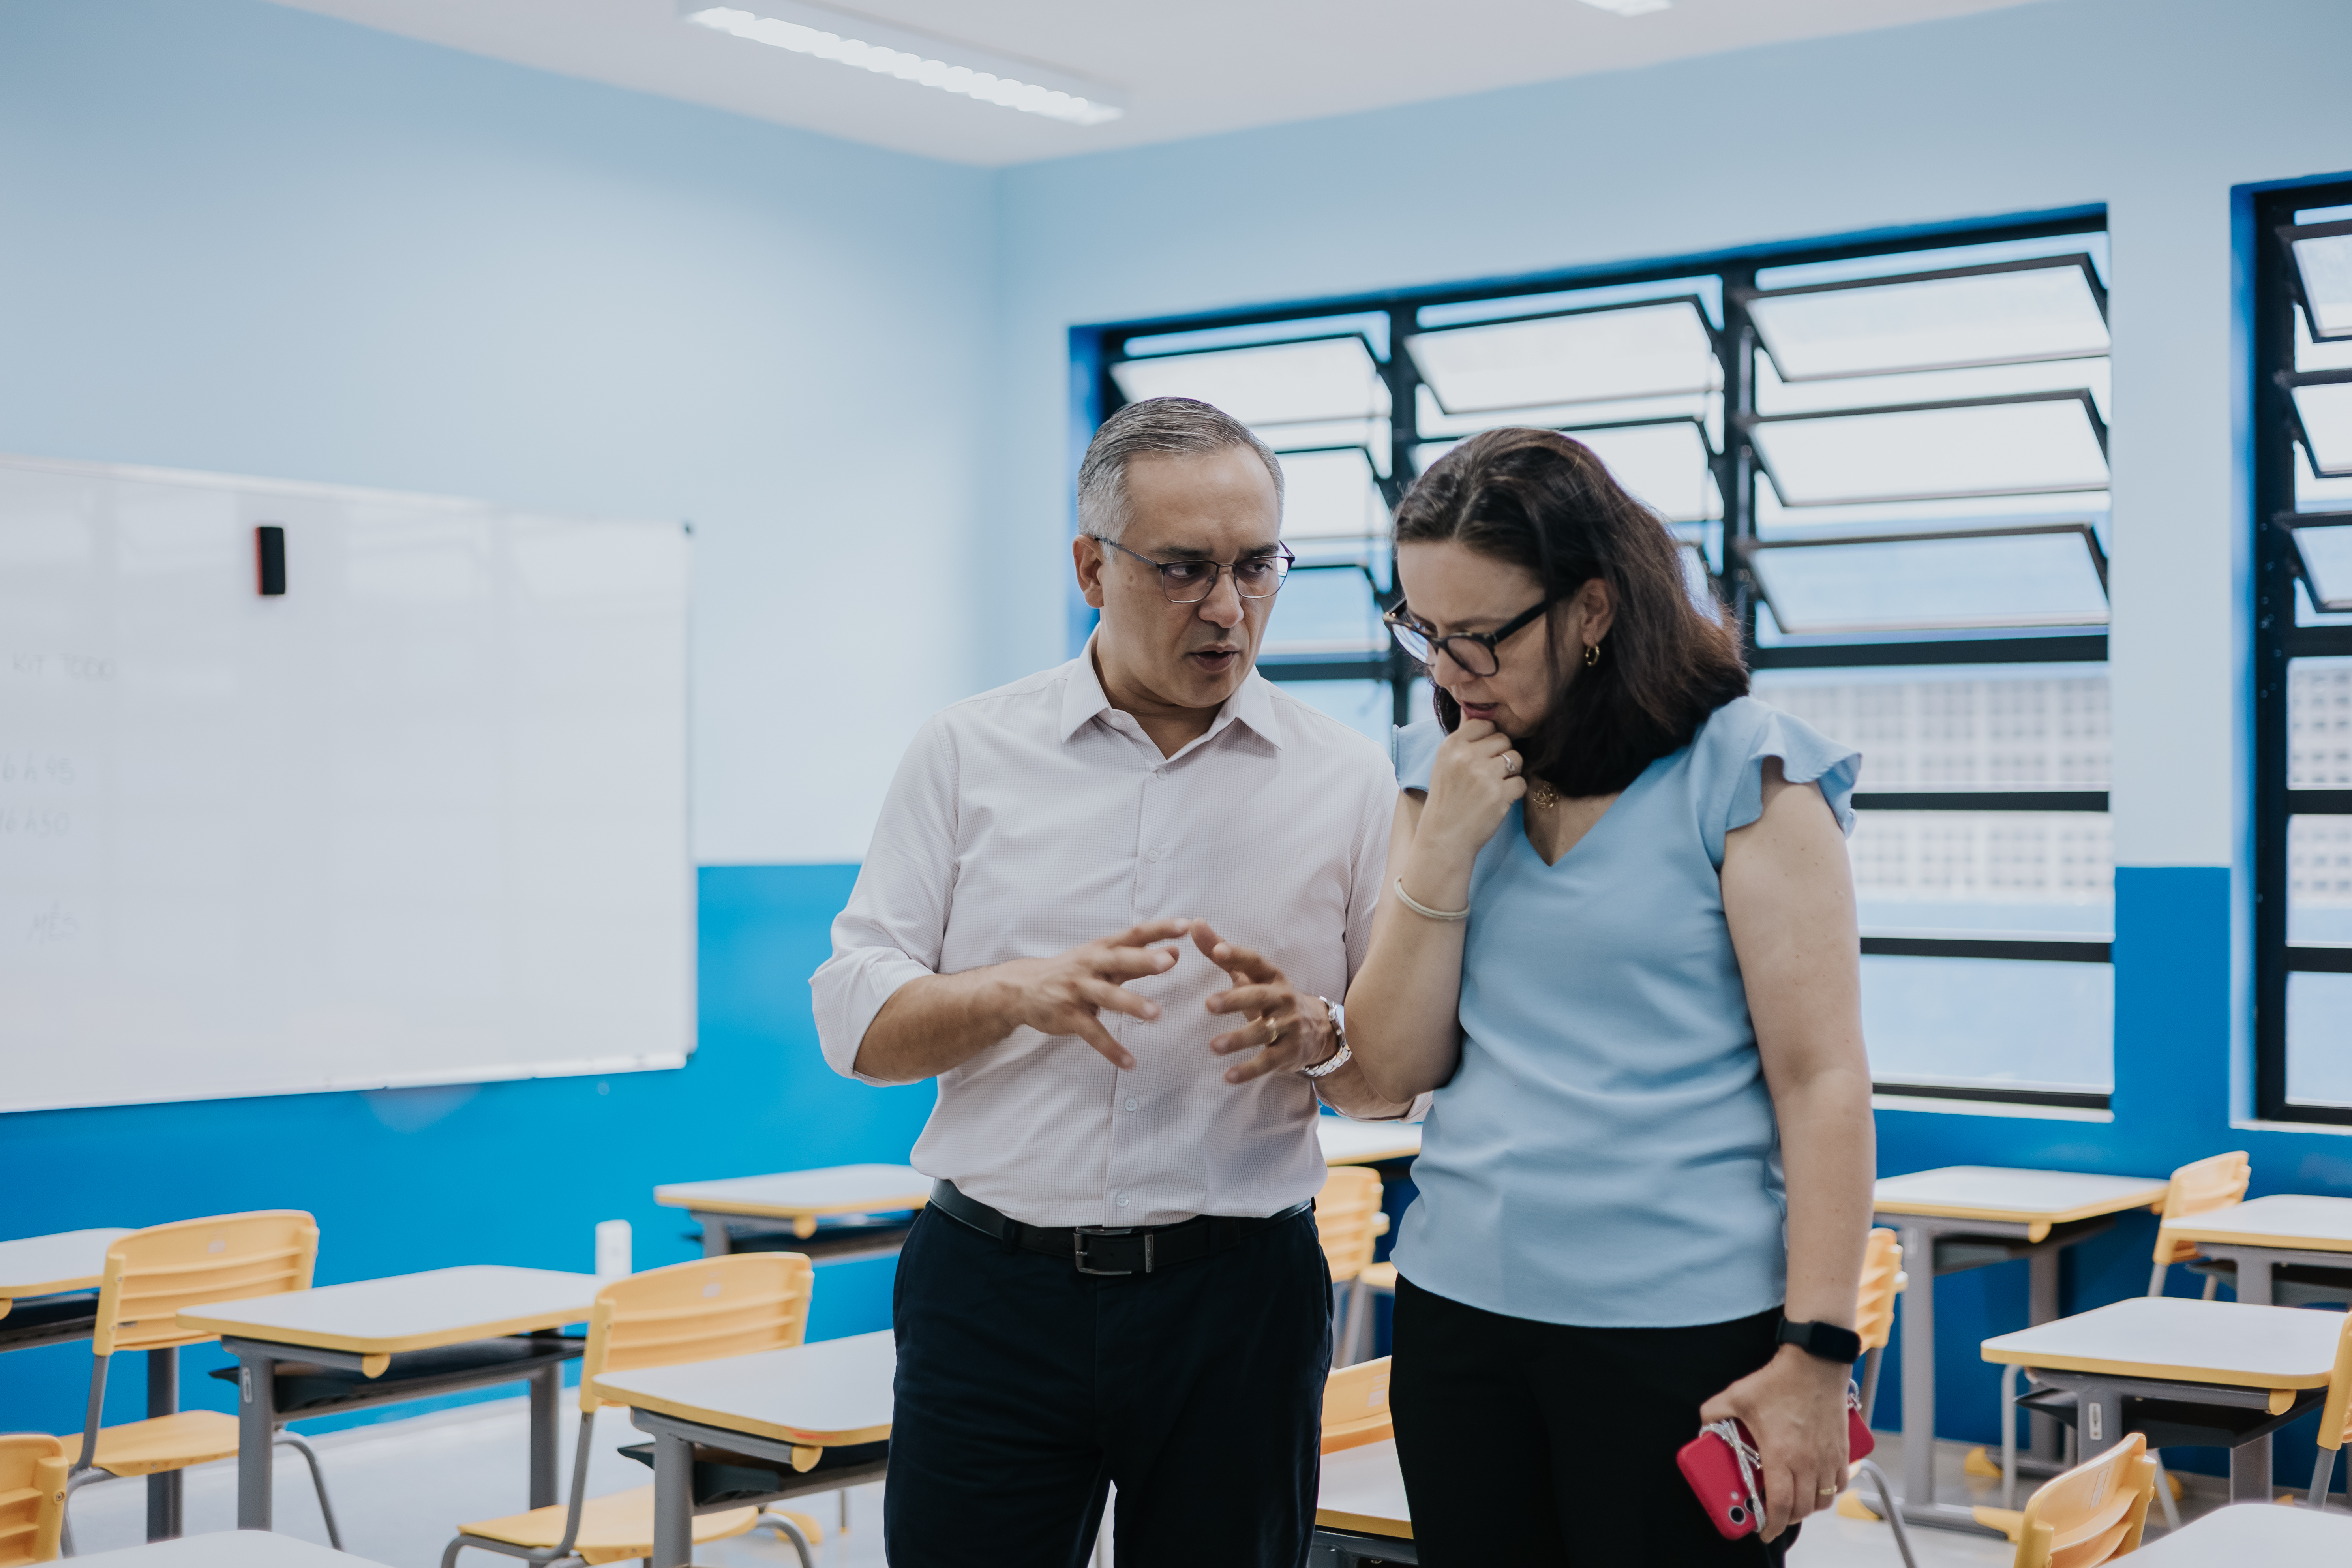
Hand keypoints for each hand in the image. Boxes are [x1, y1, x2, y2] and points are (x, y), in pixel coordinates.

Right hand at [991, 919, 1191, 1070]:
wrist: (1022, 988)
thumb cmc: (1072, 971)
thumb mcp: (1102, 959)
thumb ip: (1138, 957)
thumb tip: (1176, 951)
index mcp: (1101, 949)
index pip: (1134, 934)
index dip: (1159, 928)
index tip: (1185, 925)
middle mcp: (1090, 966)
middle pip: (1119, 960)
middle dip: (1143, 960)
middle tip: (1168, 961)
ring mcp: (1077, 991)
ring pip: (1107, 996)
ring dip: (1132, 1004)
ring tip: (1156, 1014)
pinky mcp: (1068, 1016)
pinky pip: (1092, 1034)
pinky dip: (1111, 1049)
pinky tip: (1129, 1063)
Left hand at [1194, 921, 1334, 1084]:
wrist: (1316, 1030)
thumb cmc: (1271, 997)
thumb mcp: (1251, 975)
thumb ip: (1223, 952)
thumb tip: (1194, 923)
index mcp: (1271, 976)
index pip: (1255, 962)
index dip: (1237, 955)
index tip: (1217, 950)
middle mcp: (1282, 999)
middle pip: (1259, 997)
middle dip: (1235, 1000)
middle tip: (1208, 1004)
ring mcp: (1288, 1027)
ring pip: (1263, 1032)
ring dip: (1239, 1039)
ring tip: (1214, 1046)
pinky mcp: (1287, 1053)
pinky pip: (1267, 1062)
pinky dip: (1249, 1070)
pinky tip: (1228, 1076)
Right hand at [1416, 719, 1525, 863]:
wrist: (1444, 837)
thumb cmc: (1446, 799)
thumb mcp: (1444, 763)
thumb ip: (1462, 736)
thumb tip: (1472, 708)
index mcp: (1451, 746)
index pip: (1485, 724)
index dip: (1488, 739)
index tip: (1481, 755)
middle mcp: (1467, 757)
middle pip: (1504, 739)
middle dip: (1501, 755)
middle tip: (1489, 774)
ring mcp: (1484, 776)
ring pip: (1516, 759)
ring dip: (1510, 773)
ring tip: (1494, 786)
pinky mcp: (1500, 795)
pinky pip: (1521, 782)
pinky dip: (1514, 792)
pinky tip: (1498, 800)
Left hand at [1698, 1344, 1851, 1541]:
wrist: (1815, 1364)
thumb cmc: (1779, 1381)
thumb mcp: (1737, 1395)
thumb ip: (1714, 1412)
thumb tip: (1704, 1424)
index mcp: (1781, 1456)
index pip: (1780, 1505)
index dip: (1771, 1525)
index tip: (1764, 1531)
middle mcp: (1808, 1462)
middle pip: (1801, 1508)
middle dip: (1786, 1518)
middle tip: (1774, 1514)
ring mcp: (1827, 1458)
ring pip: (1822, 1500)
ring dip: (1808, 1506)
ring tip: (1794, 1501)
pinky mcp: (1841, 1450)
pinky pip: (1839, 1483)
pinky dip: (1828, 1491)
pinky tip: (1816, 1485)